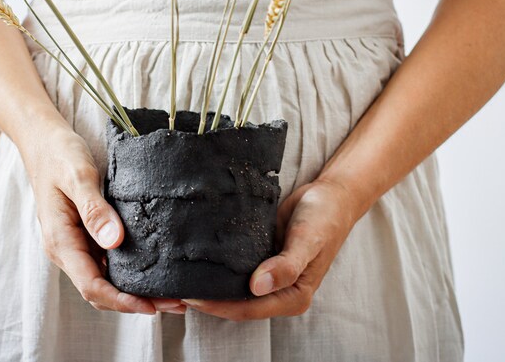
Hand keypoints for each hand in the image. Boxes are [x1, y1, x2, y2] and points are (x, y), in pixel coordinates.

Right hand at [17, 116, 186, 314]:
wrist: (44, 142)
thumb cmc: (59, 155)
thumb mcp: (78, 177)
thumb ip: (94, 209)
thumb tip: (114, 241)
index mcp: (61, 241)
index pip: (91, 285)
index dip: (121, 300)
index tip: (150, 305)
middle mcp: (66, 250)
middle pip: (100, 290)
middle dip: (135, 302)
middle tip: (175, 303)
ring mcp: (75, 245)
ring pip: (104, 279)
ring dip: (134, 290)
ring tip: (171, 292)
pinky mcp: (84, 237)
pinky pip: (106, 263)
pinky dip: (129, 273)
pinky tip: (153, 269)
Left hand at [181, 178, 360, 320]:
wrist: (329, 195)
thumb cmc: (325, 219)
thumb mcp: (308, 241)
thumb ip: (287, 265)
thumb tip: (257, 286)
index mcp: (292, 297)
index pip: (248, 309)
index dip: (218, 305)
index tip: (190, 296)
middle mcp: (278, 292)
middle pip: (236, 303)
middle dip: (208, 299)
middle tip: (175, 288)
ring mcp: (267, 276)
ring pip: (232, 287)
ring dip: (209, 283)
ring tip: (179, 275)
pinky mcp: (258, 258)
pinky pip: (234, 267)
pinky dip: (216, 266)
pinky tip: (196, 258)